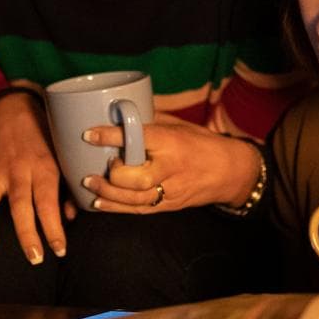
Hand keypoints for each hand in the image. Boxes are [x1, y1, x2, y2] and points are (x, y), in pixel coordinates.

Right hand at [0, 88, 74, 263]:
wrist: (12, 106)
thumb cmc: (43, 134)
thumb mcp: (61, 155)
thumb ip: (65, 187)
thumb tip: (69, 217)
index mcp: (42, 166)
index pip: (48, 202)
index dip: (54, 227)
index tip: (59, 250)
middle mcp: (17, 170)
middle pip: (21, 205)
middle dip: (27, 233)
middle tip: (34, 258)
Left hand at [80, 113, 260, 213]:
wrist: (230, 172)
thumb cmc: (202, 143)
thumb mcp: (179, 125)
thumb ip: (151, 120)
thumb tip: (121, 107)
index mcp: (172, 143)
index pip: (138, 139)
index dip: (111, 137)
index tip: (89, 134)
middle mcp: (170, 169)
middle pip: (135, 178)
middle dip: (112, 174)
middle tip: (100, 164)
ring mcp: (170, 191)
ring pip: (134, 199)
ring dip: (107, 193)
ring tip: (88, 183)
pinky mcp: (168, 206)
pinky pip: (138, 210)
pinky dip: (116, 208)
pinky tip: (98, 203)